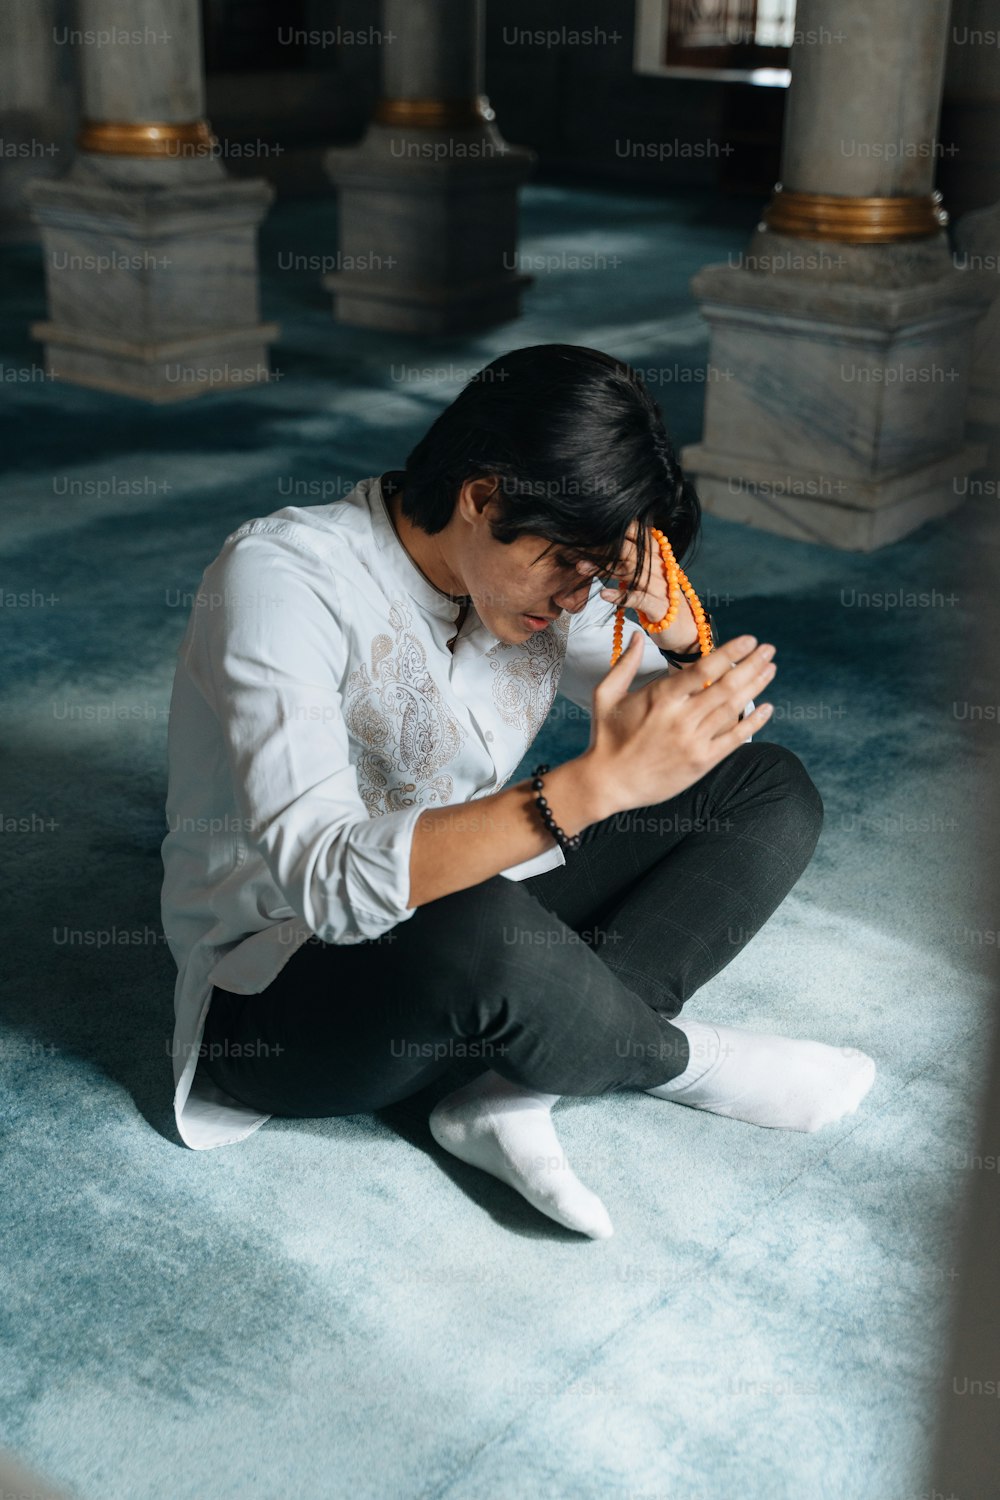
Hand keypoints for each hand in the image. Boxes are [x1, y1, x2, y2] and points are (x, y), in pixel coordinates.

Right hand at [581, 631, 776, 813]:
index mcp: (661, 697)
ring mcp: (694, 741)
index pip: (704, 668)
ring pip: (734, 708)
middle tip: (769, 649)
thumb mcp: (605, 695)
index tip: (749, 639)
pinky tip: (767, 708)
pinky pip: (735, 739)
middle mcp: (682, 717)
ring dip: (756, 686)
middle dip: (752, 664)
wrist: (608, 783)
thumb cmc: (605, 738)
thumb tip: (636, 636)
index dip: (731, 652)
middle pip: (727, 686)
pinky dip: (754, 722)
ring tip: (770, 669)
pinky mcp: (702, 762)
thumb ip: (624, 663)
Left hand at [589, 521, 699, 652]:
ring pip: (630, 571)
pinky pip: (638, 598)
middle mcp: (659, 567)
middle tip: (577, 544)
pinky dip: (620, 596)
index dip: (616, 528)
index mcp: (657, 556)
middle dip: (603, 546)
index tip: (591, 526)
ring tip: (582, 566)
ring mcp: (660, 586)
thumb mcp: (648, 575)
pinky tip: (604, 593)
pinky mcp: (659, 607)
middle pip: (629, 550)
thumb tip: (606, 546)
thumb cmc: (661, 599)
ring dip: (604, 568)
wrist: (685, 628)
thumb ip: (631, 560)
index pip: (638, 534)